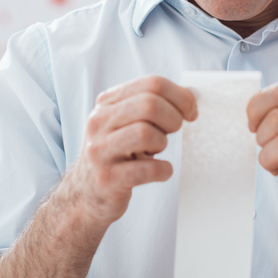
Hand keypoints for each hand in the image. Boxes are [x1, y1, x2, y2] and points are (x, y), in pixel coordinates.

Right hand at [67, 76, 196, 227]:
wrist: (86, 193)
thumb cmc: (116, 154)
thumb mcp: (127, 123)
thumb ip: (153, 105)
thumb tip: (191, 95)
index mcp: (107, 103)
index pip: (151, 84)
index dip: (180, 96)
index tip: (190, 112)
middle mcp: (99, 122)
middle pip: (149, 104)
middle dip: (173, 118)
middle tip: (173, 133)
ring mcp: (100, 150)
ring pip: (145, 133)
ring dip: (162, 143)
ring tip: (156, 152)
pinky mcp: (107, 178)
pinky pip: (148, 169)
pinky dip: (163, 170)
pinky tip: (161, 171)